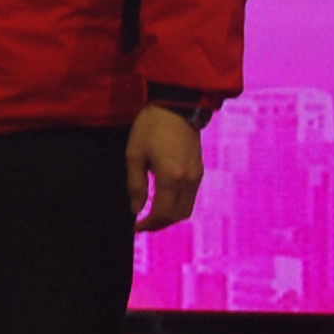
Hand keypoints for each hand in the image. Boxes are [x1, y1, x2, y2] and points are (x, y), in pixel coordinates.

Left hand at [125, 104, 203, 232]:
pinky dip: (177, 204)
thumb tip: (136, 209)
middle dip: (160, 224)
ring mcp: (197, 175)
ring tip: (150, 214)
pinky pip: (190, 197)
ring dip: (170, 216)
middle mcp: (188, 180)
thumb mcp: (134, 154)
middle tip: (142, 224)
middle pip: (178, 216)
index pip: (163, 213)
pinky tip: (162, 200)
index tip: (135, 227)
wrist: (176, 107)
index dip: (149, 224)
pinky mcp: (199, 171)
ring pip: (187, 208)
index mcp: (171, 176)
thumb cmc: (150, 127)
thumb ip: (135, 185)